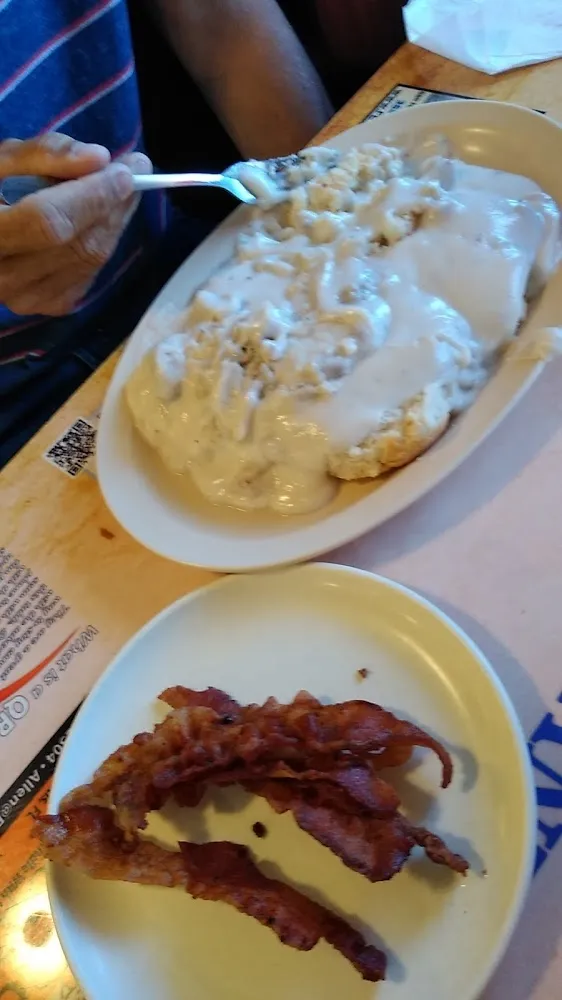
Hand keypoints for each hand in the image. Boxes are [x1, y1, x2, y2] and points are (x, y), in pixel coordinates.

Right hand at [0, 133, 151, 316]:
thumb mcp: (2, 161)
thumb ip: (45, 154)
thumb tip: (99, 158)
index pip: (50, 221)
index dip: (93, 196)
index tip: (127, 170)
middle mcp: (5, 276)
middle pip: (79, 244)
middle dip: (114, 205)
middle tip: (136, 170)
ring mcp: (26, 297)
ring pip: (91, 261)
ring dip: (114, 222)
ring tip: (121, 189)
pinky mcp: (46, 305)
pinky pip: (90, 273)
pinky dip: (102, 242)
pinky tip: (100, 220)